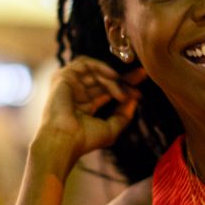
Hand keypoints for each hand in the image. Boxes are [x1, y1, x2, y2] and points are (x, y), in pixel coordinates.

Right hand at [32, 57, 145, 173]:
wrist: (65, 140)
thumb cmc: (84, 140)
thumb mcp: (111, 128)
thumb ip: (124, 115)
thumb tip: (134, 100)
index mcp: (84, 105)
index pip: (106, 90)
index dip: (124, 87)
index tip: (140, 87)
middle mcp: (76, 93)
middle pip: (103, 78)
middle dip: (123, 79)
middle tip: (140, 78)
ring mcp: (69, 84)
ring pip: (96, 71)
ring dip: (112, 77)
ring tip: (124, 86)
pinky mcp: (64, 77)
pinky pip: (85, 63)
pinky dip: (100, 66)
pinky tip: (112, 75)